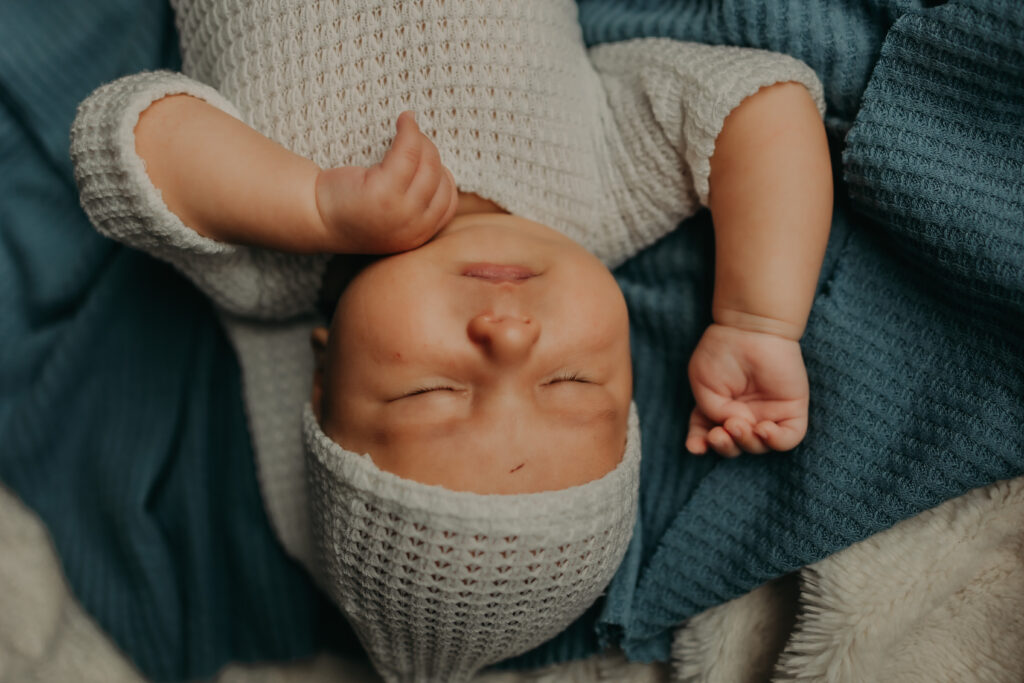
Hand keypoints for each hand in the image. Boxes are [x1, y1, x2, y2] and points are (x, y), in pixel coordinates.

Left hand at [314, 111, 458, 252]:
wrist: (314, 216)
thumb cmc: (352, 210)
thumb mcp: (394, 216)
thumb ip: (417, 204)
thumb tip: (439, 169)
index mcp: (419, 236)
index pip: (449, 201)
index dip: (440, 176)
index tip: (424, 161)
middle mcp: (414, 228)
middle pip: (439, 178)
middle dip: (429, 152)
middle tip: (411, 138)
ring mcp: (401, 211)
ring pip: (427, 163)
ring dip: (419, 139)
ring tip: (407, 127)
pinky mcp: (384, 192)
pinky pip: (409, 151)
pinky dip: (409, 130)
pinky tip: (404, 119)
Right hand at [685, 323, 808, 456]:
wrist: (751, 327)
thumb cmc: (722, 351)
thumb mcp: (704, 384)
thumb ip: (711, 413)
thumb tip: (732, 428)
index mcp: (719, 410)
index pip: (708, 436)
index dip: (700, 444)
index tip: (696, 446)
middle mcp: (743, 415)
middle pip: (734, 446)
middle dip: (724, 446)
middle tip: (719, 433)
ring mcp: (767, 413)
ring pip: (758, 446)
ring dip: (745, 442)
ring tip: (737, 424)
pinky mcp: (790, 409)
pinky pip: (788, 438)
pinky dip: (775, 441)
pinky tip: (762, 428)